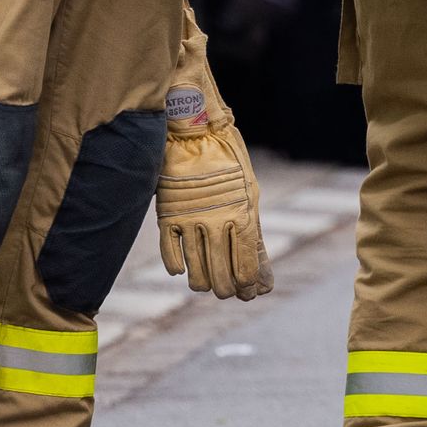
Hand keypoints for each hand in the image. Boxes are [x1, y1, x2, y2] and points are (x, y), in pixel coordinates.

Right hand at [154, 115, 272, 300]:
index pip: (245, 259)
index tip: (247, 291)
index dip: (246, 280)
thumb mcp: (249, 194)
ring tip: (205, 286)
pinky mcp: (167, 214)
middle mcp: (216, 220)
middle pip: (220, 269)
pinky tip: (180, 271)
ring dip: (202, 282)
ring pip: (195, 266)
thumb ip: (252, 229)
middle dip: (225, 287)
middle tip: (226, 292)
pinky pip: (169, 250)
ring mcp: (190, 218)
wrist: (195, 135)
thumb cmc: (229, 165)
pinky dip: (175, 264)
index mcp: (242, 213)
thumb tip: (260, 266)